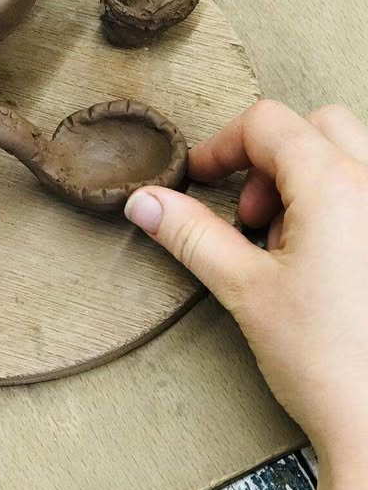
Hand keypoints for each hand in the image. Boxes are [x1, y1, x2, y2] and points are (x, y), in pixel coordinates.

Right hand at [125, 100, 367, 489]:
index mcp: (336, 187)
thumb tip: (144, 201)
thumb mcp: (244, 289)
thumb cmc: (331, 365)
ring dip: (305, 181)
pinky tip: (321, 261)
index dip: (221, 145)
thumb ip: (190, 233)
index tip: (200, 177)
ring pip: (347, 155)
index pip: (268, 124)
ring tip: (285, 244)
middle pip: (315, 126)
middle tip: (251, 214)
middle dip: (269, 158)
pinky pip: (366, 191)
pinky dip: (336, 204)